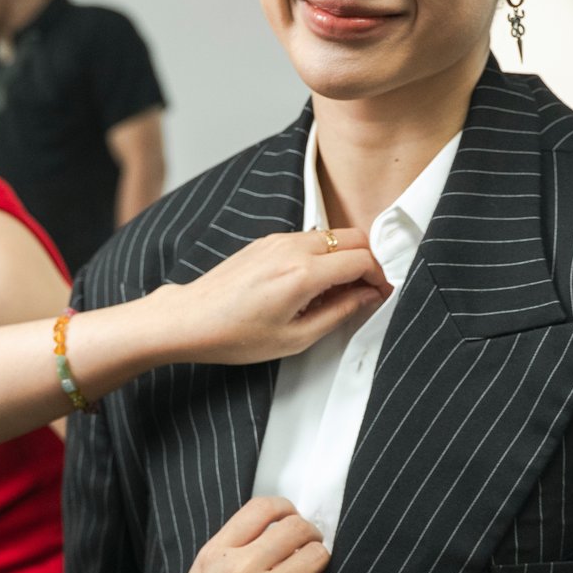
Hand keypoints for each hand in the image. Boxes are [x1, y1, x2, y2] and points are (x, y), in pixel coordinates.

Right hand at [149, 496, 327, 572]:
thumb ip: (230, 554)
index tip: (292, 518)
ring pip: (315, 558)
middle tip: (311, 544)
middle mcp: (241, 570)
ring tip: (312, 570)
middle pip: (295, 528)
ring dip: (320, 560)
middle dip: (310, 533)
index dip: (286, 508)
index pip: (262, 508)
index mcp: (216, 555)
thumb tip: (272, 537)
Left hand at [152, 229, 391, 365]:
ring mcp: (277, 240)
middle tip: (367, 289)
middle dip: (369, 261)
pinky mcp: (267, 241)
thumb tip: (366, 297)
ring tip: (335, 294)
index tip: (382, 293)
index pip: (362, 260)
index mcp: (302, 274)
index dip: (380, 277)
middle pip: (353, 237)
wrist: (189, 319)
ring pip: (332, 235)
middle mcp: (292, 248)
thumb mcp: (295, 337)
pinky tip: (312, 285)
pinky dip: (322, 255)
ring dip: (344, 258)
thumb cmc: (233, 334)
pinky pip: (309, 239)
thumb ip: (339, 313)